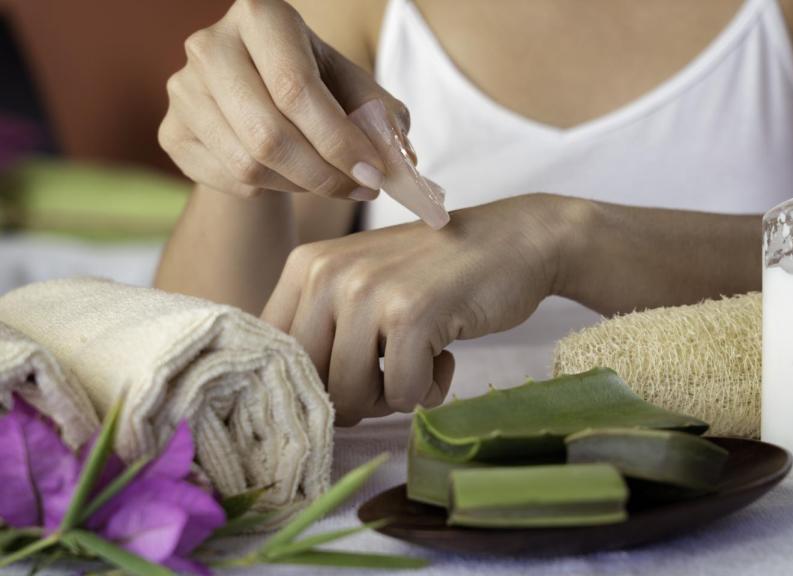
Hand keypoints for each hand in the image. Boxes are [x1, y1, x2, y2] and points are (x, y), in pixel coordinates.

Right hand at [158, 0, 409, 199]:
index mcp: (262, 16)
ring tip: (329, 181)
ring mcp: (182, 88)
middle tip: (361, 189)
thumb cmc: (317, 90)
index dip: (339, 140)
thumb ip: (382, 117)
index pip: (296, 88)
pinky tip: (289, 176)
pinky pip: (230, 180)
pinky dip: (272, 191)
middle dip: (324, 174)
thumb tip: (401, 162)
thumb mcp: (354, 90)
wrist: (259, 106)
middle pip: (268, 134)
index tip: (374, 174)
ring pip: (249, 165)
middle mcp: (211, 44)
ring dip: (302, 185)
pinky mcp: (171, 131)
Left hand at [261, 194, 578, 424]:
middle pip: (311, 386)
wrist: (513, 240)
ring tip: (420, 360)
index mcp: (306, 266)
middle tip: (392, 371)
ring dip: (394, 397)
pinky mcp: (412, 314)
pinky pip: (403, 396)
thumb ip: (321, 329)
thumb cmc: (438, 274)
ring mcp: (368, 292)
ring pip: (352, 399)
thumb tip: (290, 402)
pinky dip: (430, 390)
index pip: (273, 357)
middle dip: (355, 398)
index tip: (355, 375)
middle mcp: (326, 274)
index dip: (312, 384)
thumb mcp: (364, 285)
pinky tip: (445, 357)